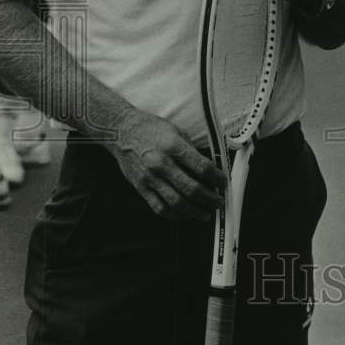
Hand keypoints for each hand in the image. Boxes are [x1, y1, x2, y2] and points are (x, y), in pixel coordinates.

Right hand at [110, 107, 225, 220]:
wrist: (121, 131)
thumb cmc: (150, 129)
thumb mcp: (176, 131)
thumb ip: (192, 151)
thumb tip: (210, 168)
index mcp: (173, 146)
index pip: (202, 167)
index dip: (217, 178)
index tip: (223, 183)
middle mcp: (161, 163)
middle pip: (191, 189)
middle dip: (209, 199)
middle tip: (218, 202)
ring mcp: (149, 178)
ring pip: (176, 203)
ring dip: (194, 212)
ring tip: (204, 213)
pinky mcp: (140, 187)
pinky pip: (159, 207)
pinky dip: (174, 215)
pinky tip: (184, 214)